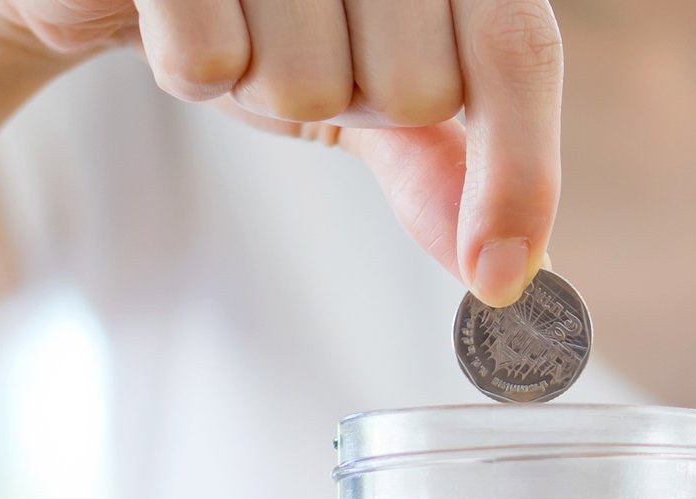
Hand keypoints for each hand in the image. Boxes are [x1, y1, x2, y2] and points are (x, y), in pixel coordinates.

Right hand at [0, 0, 561, 304]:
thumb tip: (506, 269)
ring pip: (310, 84)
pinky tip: (175, 20)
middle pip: (415, 87)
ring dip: (264, 84)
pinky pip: (208, 60)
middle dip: (354, 103)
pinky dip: (190, 67)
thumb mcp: (367, 83)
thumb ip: (442, 164)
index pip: (517, 46)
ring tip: (240, 26)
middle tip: (306, 49)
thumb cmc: (261, 13)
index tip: (499, 276)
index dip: (520, 167)